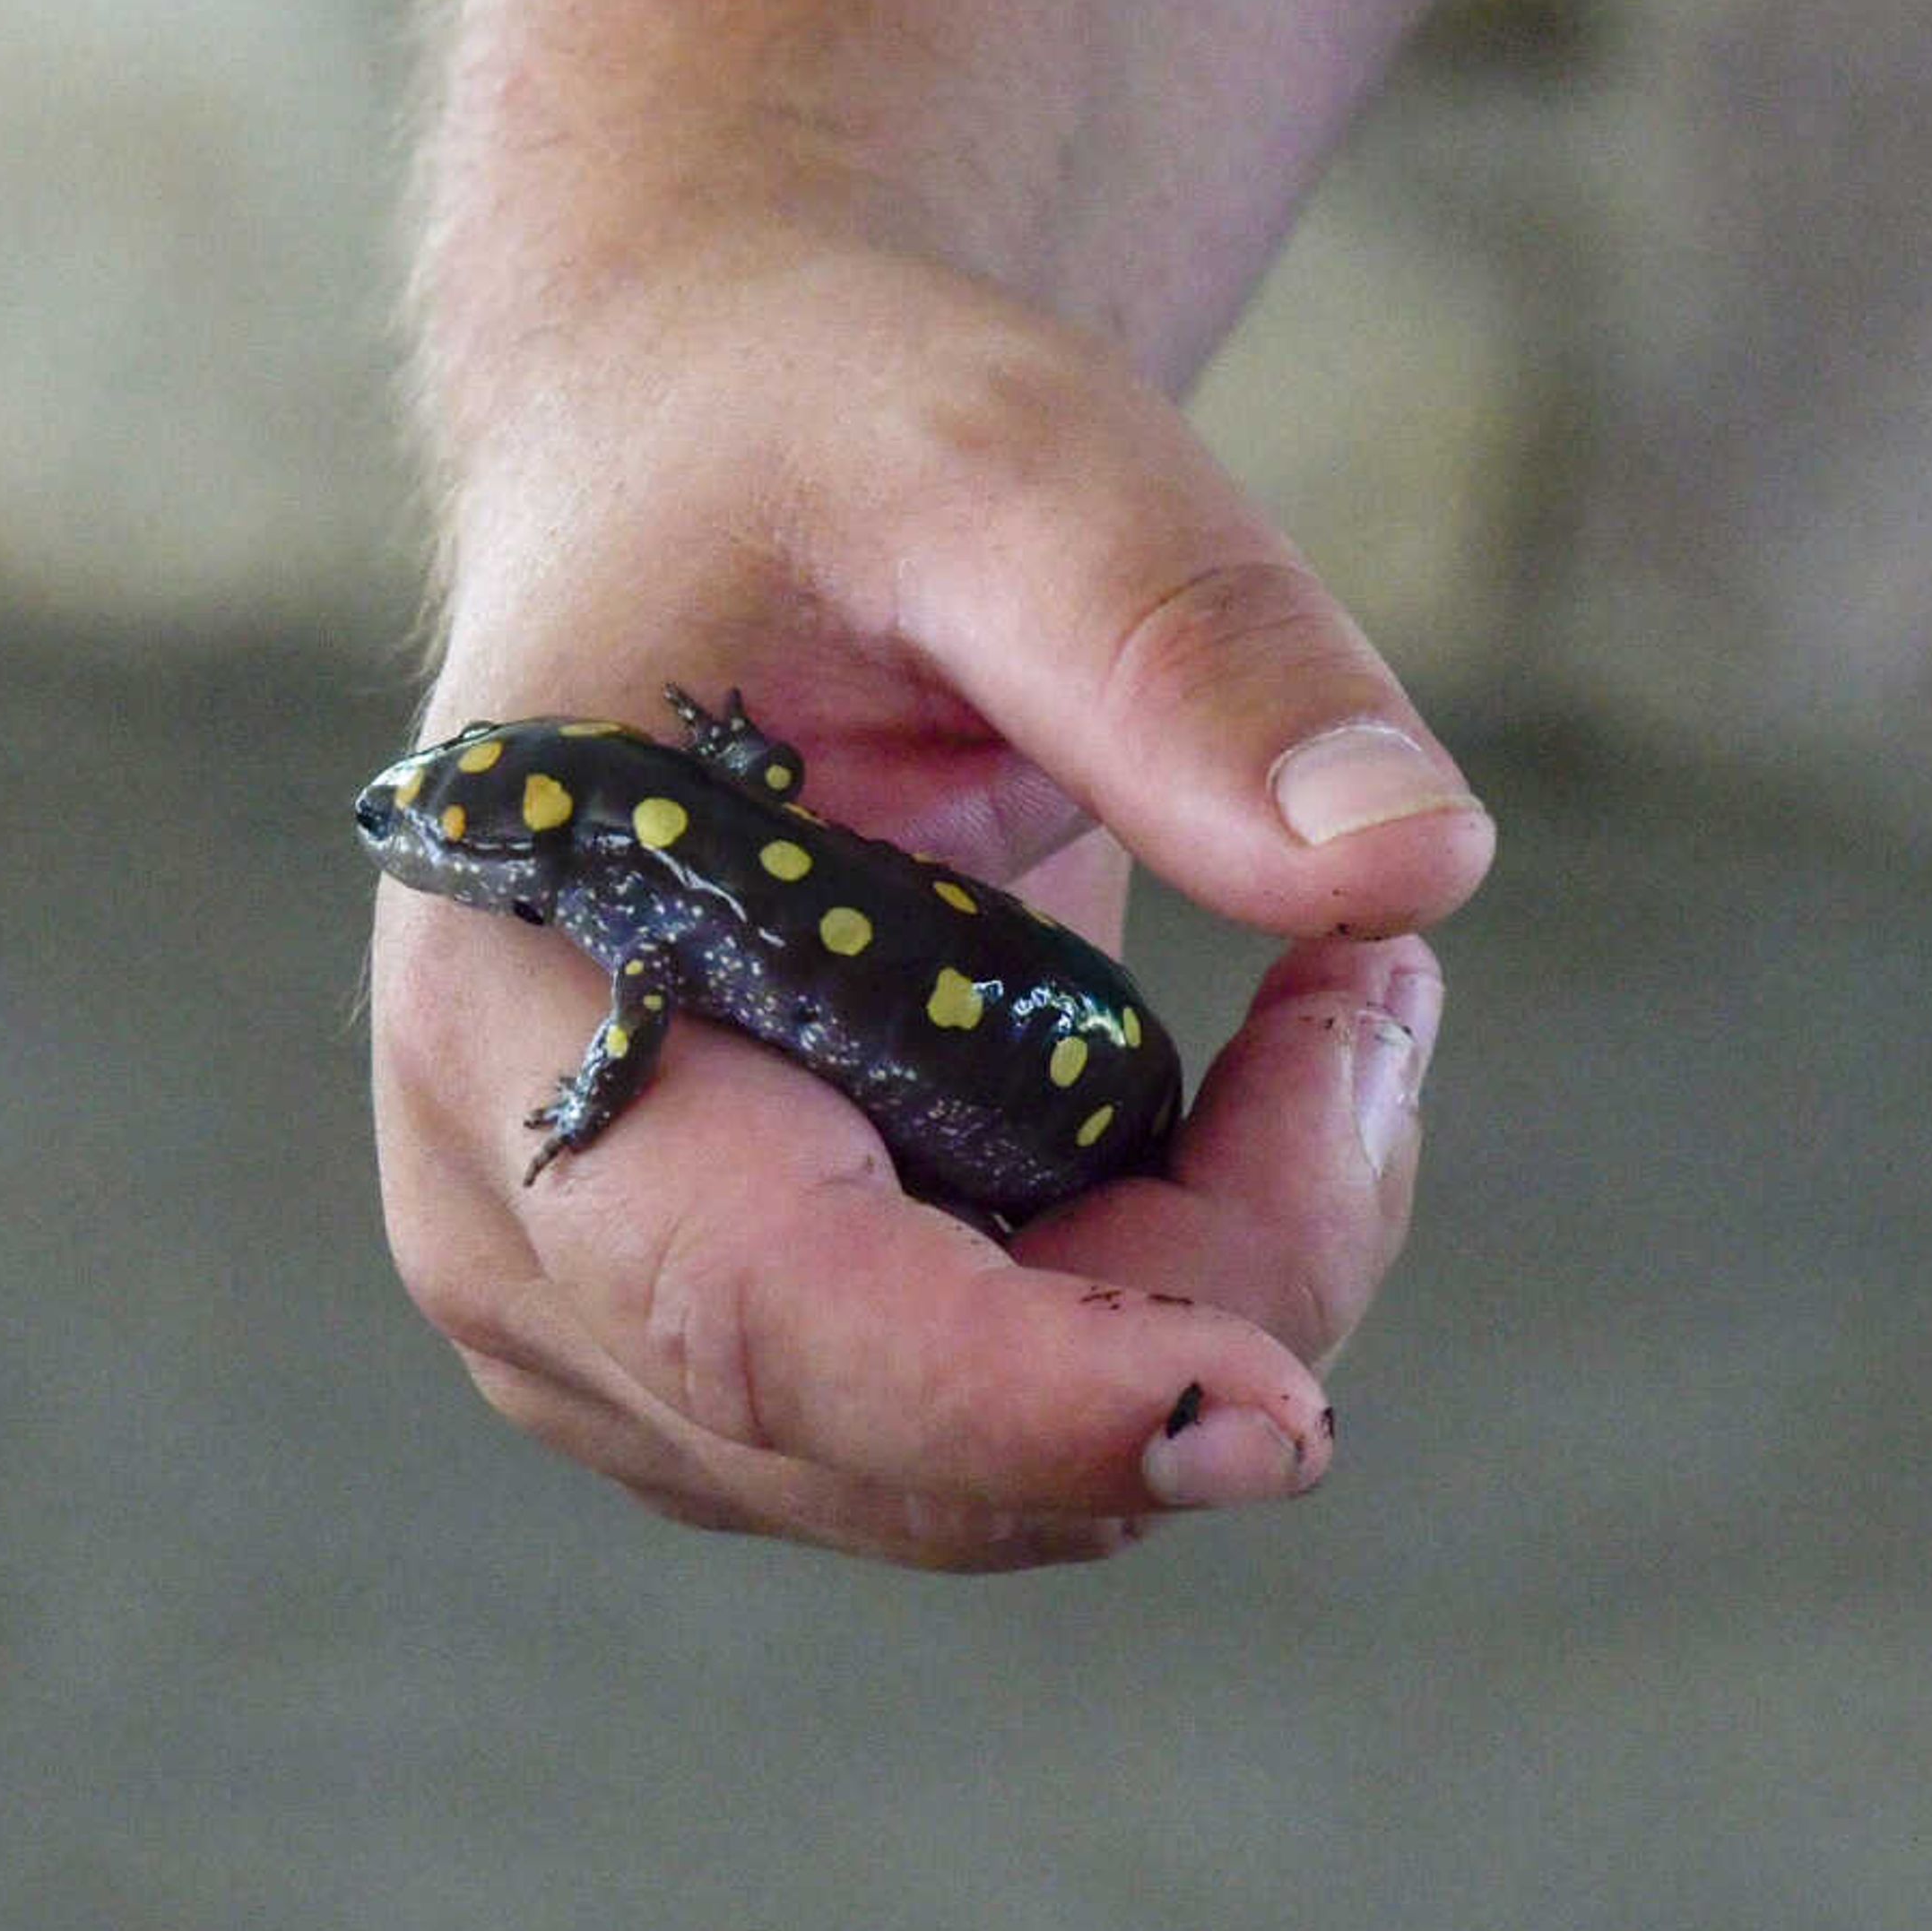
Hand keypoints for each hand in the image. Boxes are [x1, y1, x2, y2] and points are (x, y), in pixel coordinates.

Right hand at [370, 226, 1491, 1566]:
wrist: (712, 477)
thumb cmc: (817, 449)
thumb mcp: (1005, 465)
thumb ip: (1186, 650)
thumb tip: (1409, 863)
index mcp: (522, 1009)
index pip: (765, 1318)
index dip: (1033, 1402)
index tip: (1293, 1404)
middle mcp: (525, 1225)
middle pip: (924, 1437)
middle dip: (1223, 1276)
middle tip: (1377, 990)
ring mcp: (620, 1322)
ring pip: (996, 1481)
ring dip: (1218, 1285)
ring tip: (1320, 995)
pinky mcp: (733, 1354)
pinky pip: (1009, 1442)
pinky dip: (1165, 1301)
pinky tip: (1210, 1083)